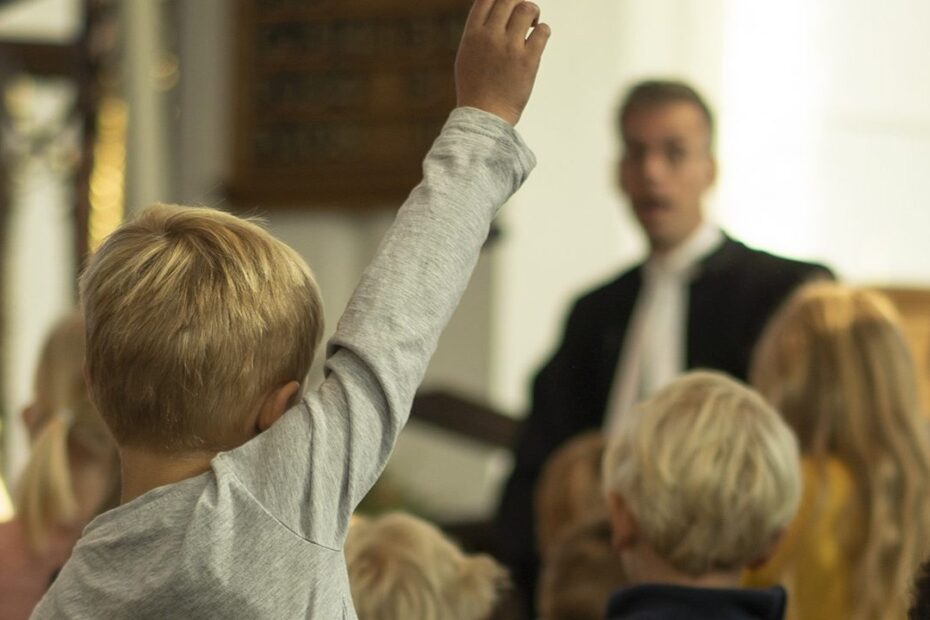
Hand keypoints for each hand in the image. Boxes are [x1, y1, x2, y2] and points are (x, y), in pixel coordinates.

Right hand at [455, 0, 550, 125]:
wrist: (484, 116)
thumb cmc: (475, 88)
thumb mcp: (467, 56)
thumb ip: (479, 33)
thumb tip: (494, 14)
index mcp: (473, 34)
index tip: (506, 6)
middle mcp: (490, 36)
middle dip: (518, 2)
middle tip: (522, 17)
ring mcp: (510, 47)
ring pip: (526, 9)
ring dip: (533, 13)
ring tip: (531, 25)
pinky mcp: (528, 60)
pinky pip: (543, 31)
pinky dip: (543, 30)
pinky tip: (538, 39)